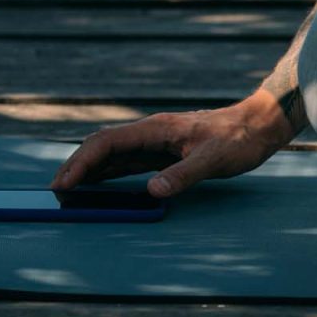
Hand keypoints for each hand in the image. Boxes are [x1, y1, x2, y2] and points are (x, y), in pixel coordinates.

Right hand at [49, 93, 294, 197]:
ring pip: (114, 154)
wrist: (260, 125)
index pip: (106, 143)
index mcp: (156, 129)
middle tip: (56, 191)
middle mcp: (151, 132)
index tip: (64, 184)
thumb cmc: (239, 139)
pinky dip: (110, 173)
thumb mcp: (214, 159)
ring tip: (69, 192)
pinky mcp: (166, 151)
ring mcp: (157, 141)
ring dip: (90, 171)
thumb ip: (182, 174)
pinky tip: (101, 186)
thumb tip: (151, 191)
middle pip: (103, 147)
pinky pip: (129, 162)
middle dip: (77, 167)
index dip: (82, 163)